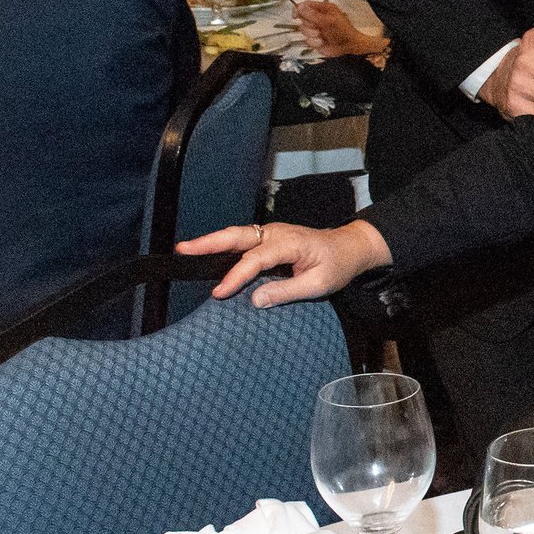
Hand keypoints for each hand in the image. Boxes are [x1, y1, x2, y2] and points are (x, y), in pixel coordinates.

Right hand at [178, 220, 390, 307]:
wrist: (350, 248)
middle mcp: (277, 233)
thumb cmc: (337, 265)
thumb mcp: (319, 284)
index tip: (219, 294)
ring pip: (237, 236)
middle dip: (209, 243)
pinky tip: (207, 254)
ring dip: (211, 242)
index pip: (256, 260)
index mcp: (290, 243)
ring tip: (185, 250)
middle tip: (183, 250)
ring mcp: (272, 233)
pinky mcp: (269, 239)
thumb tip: (255, 300)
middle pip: (238, 236)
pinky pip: (243, 241)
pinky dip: (223, 246)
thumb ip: (287, 291)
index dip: (236, 277)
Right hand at [292, 0, 384, 59]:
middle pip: (302, 18)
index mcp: (322, 8)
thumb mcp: (328, 21)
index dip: (298, 10)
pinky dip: (315, 42)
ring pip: (303, 30)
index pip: (304, 5)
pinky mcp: (314, 39)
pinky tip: (323, 42)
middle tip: (318, 28)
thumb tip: (299, 7)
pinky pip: (307, 40)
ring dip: (312, 34)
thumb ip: (313, 15)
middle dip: (309, 25)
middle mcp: (317, 17)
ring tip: (322, 36)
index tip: (295, 16)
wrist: (349, 46)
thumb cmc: (343, 30)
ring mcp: (315, 28)